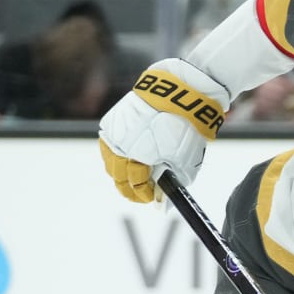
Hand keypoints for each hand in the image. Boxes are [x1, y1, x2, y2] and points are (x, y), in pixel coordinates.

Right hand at [96, 58, 228, 202]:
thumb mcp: (185, 162)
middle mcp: (121, 146)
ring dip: (120, 172)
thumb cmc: (184, 127)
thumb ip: (173, 183)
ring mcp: (114, 133)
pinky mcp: (112, 121)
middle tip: (141, 192)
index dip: (143, 195)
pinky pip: (108, 145)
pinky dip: (116, 154)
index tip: (151, 198)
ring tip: (134, 175)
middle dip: (129, 188)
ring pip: (110, 162)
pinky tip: (127, 157)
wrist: (178, 94)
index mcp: (139, 157)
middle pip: (118, 177)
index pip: (135, 185)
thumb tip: (162, 199)